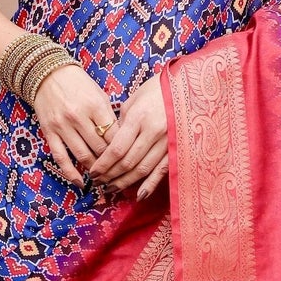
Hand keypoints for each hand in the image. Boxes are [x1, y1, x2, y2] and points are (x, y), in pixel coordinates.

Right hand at [30, 65, 116, 187]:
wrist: (47, 73)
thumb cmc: (78, 84)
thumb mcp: (99, 94)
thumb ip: (110, 117)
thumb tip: (122, 141)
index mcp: (95, 105)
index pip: (114, 135)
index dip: (122, 150)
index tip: (127, 158)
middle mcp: (79, 116)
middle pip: (100, 148)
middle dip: (111, 162)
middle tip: (118, 171)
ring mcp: (62, 126)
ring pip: (83, 156)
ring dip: (95, 169)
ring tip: (103, 177)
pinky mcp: (49, 132)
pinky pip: (61, 158)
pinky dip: (71, 173)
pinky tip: (81, 183)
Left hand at [86, 74, 167, 200]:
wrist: (187, 85)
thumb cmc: (156, 89)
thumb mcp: (134, 100)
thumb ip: (122, 123)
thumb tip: (111, 144)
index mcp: (138, 117)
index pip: (117, 148)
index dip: (103, 164)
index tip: (93, 172)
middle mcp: (153, 131)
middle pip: (128, 161)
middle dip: (111, 175)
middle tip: (99, 182)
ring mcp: (167, 140)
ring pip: (143, 169)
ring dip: (126, 182)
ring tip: (112, 188)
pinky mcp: (177, 147)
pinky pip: (162, 170)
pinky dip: (150, 184)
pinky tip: (139, 195)